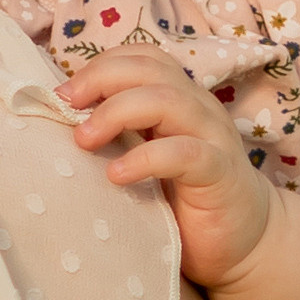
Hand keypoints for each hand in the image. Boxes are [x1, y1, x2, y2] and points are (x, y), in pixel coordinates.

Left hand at [56, 44, 280, 288]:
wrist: (241, 241)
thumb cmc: (180, 196)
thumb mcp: (144, 154)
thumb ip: (116, 133)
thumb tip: (58, 117)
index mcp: (177, 97)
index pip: (141, 58)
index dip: (100, 65)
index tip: (63, 95)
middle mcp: (197, 107)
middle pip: (149, 69)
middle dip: (101, 80)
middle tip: (65, 106)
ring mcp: (213, 137)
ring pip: (167, 99)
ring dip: (117, 113)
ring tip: (84, 140)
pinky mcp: (221, 173)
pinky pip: (185, 153)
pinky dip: (146, 158)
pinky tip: (116, 175)